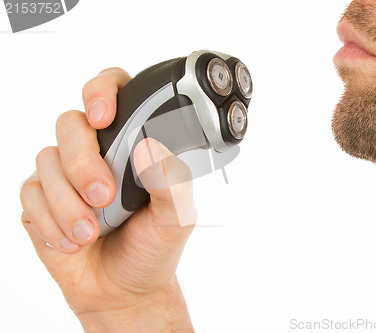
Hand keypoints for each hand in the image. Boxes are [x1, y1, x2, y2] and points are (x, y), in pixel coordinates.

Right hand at [19, 68, 195, 331]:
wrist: (125, 289)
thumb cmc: (153, 247)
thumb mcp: (177, 218)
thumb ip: (172, 183)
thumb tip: (150, 148)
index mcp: (131, 144)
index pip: (111, 94)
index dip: (101, 92)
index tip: (103, 117)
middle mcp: (95, 152)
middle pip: (70, 124)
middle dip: (82, 162)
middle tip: (104, 196)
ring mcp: (65, 174)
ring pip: (46, 161)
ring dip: (68, 202)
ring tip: (91, 232)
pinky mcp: (41, 200)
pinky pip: (31, 194)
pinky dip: (51, 221)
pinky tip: (73, 240)